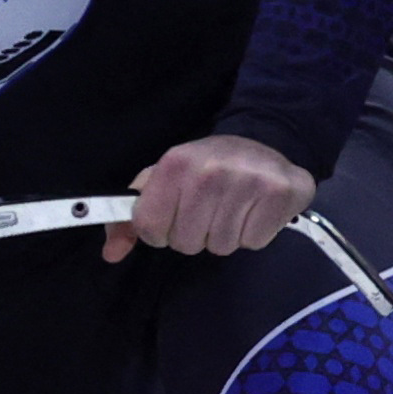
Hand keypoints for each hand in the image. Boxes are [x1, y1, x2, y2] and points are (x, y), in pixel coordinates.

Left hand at [106, 134, 314, 261]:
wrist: (263, 140)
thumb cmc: (205, 166)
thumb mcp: (162, 181)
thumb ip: (131, 218)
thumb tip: (110, 253)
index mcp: (175, 163)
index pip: (150, 228)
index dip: (159, 230)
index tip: (173, 215)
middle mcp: (211, 171)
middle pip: (186, 244)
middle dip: (194, 234)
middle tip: (208, 209)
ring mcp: (249, 182)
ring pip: (221, 247)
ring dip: (224, 235)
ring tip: (232, 208)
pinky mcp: (281, 194)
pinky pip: (253, 243)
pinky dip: (253, 233)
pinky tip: (254, 209)